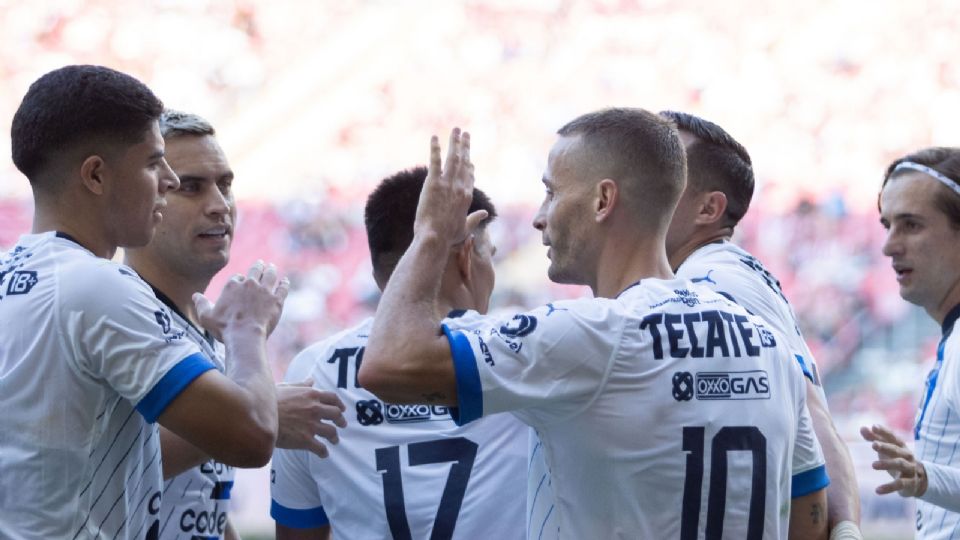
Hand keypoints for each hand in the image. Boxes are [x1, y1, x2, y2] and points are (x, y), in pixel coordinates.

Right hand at [195, 260, 289, 339]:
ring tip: (272, 267)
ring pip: (270, 275)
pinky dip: (284, 283)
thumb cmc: (224, 327)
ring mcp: (265, 291)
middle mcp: (250, 284)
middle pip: (255, 270)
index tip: (241, 282)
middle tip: (261, 264)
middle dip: (258, 266)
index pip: (237, 278)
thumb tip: (195, 295)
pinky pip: (283, 288)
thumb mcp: (206, 316)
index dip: (239, 280)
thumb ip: (201, 304)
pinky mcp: (277, 300)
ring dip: (271, 270)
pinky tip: (285, 281)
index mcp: (233, 285)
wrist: (245, 335)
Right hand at [276, 378, 346, 457]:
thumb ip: (301, 384)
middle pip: (336, 415)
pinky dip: (324, 452)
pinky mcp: (305, 440)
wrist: (258, 416)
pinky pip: (320, 448)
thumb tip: (311, 380)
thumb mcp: (286, 387)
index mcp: (311, 394)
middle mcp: (315, 408)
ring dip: (334, 437)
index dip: (340, 404)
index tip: (341, 409)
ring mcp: (311, 425)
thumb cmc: (269, 400)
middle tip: (342, 425)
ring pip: (331, 432)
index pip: (333, 398)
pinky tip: (324, 454)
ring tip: (334, 440)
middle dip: (341, 421)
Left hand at [414, 128, 488, 247]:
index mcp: (467, 197)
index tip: (469, 159)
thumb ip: (475, 219)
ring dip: (455, 142)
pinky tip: (435, 138)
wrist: (435, 238)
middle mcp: (460, 187)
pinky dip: (435, 148)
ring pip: (453, 158)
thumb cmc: (448, 237)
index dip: (469, 167)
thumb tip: (485, 214)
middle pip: (464, 162)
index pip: (469, 177)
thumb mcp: (465, 228)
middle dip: (465, 147)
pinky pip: (435, 161)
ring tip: (456, 130)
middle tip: (466, 134)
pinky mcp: (433, 183)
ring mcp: (447, 184)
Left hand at [860, 424, 927, 496]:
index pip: (893, 437)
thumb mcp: (887, 450)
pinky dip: (889, 487)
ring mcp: (910, 469)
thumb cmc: (897, 460)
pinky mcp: (910, 483)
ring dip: (887, 464)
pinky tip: (877, 490)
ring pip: (900, 465)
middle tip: (873, 445)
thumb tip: (862, 428)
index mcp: (901, 447)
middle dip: (885, 447)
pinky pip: (900, 484)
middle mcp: (907, 456)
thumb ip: (875, 439)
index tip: (874, 426)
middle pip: (896, 450)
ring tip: (873, 465)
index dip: (884, 432)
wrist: (920, 480)